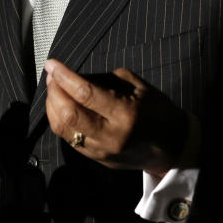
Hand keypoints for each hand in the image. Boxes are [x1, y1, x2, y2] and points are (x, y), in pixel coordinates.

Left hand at [43, 59, 190, 178]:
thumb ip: (103, 80)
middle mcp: (110, 136)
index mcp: (125, 114)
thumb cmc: (155, 109)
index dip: (64, 77)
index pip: (85, 94)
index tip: (52, 63)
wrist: (171, 147)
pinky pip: (68, 138)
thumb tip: (73, 77)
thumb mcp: (136, 86)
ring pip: (63, 129)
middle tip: (52, 75)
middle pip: (68, 114)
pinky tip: (60, 106)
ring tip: (54, 88)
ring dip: (52, 106)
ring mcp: (101, 151)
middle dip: (54, 91)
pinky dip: (59, 119)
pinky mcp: (96, 159)